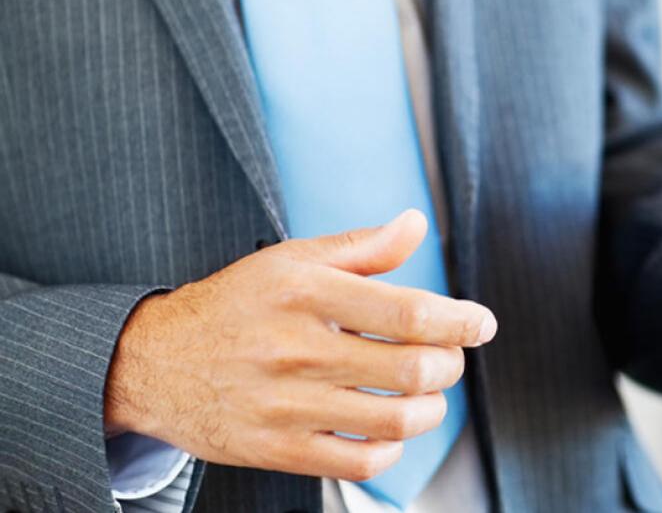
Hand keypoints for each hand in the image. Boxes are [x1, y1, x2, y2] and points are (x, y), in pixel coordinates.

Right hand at [103, 210, 496, 480]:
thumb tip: (416, 225)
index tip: (480, 324)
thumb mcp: (291, 259)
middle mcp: (298, 349)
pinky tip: (389, 428)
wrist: (154, 361)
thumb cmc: (234, 305)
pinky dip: (391, 449)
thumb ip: (362, 247)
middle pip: (412, 369)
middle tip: (449, 358)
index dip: (460, 321)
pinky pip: (358, 462)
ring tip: (428, 395)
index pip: (409, 313)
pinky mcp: (276, 449)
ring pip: (394, 420)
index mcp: (307, 294)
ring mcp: (286, 404)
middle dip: (449, 364)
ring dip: (431, 409)